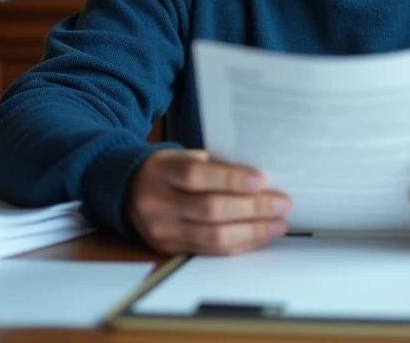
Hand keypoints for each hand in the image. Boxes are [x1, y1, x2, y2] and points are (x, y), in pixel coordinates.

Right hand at [126, 149, 291, 255]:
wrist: (127, 191)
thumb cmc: (166, 170)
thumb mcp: (184, 156)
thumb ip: (215, 165)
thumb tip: (260, 178)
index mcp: (162, 171)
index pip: (197, 176)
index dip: (231, 180)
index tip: (261, 180)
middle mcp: (158, 203)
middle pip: (210, 210)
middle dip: (252, 208)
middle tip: (281, 203)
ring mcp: (162, 230)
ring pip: (213, 237)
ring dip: (253, 231)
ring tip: (278, 223)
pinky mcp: (169, 249)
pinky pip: (211, 251)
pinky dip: (240, 244)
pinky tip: (259, 235)